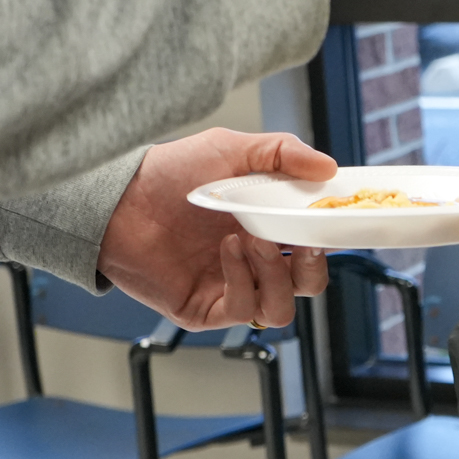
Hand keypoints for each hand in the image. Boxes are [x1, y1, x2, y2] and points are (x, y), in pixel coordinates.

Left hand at [98, 128, 333, 329]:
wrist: (118, 200)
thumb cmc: (168, 174)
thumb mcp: (230, 149)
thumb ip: (282, 152)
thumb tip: (328, 166)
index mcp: (267, 228)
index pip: (316, 245)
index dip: (332, 239)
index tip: (339, 221)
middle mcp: (253, 263)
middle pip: (308, 284)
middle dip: (314, 266)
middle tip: (305, 240)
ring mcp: (231, 287)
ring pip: (281, 308)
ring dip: (276, 275)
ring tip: (253, 240)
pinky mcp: (206, 308)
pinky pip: (244, 309)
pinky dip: (243, 279)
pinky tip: (227, 249)